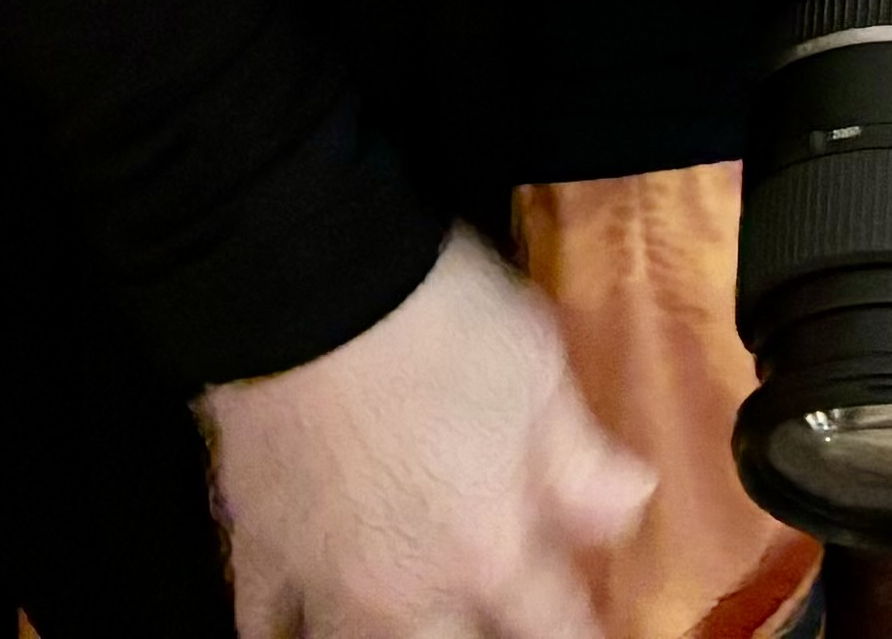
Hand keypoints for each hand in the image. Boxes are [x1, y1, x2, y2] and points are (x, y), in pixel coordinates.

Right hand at [206, 234, 651, 638]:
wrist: (307, 287)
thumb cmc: (435, 319)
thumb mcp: (536, 368)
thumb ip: (581, 454)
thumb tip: (631, 503)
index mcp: (489, 546)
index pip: (554, 625)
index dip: (581, 637)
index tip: (592, 634)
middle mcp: (408, 585)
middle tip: (495, 619)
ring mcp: (326, 572)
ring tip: (416, 622)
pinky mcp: (260, 542)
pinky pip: (266, 619)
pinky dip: (283, 630)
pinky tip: (295, 629)